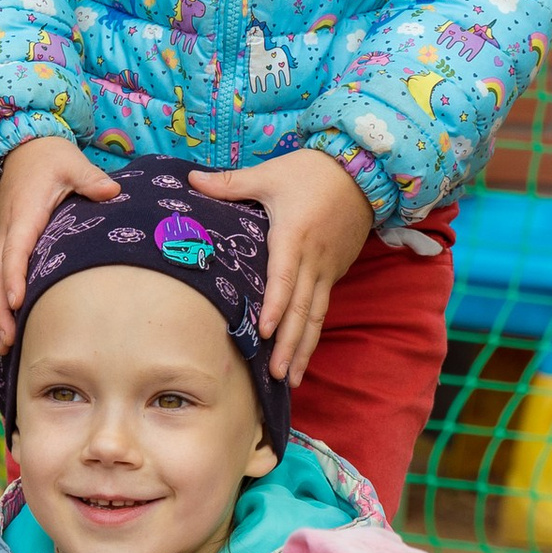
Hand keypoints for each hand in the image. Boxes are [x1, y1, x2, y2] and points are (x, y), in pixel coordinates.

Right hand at [0, 134, 119, 344]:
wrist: (19, 148)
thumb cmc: (49, 157)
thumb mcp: (71, 162)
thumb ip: (91, 179)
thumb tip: (113, 192)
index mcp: (23, 215)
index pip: (15, 250)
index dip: (13, 277)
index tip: (17, 302)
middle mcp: (7, 232)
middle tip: (9, 341)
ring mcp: (3, 241)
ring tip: (5, 347)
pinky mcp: (5, 247)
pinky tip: (8, 331)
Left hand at [187, 149, 373, 385]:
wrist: (361, 173)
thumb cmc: (311, 172)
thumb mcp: (270, 174)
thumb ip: (230, 183)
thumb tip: (190, 178)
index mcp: (293, 237)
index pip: (283, 279)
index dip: (274, 307)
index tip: (263, 333)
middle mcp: (313, 260)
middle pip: (301, 309)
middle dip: (288, 345)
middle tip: (276, 376)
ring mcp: (327, 269)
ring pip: (315, 316)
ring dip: (303, 349)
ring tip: (292, 380)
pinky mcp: (335, 272)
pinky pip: (322, 308)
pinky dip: (312, 334)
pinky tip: (302, 354)